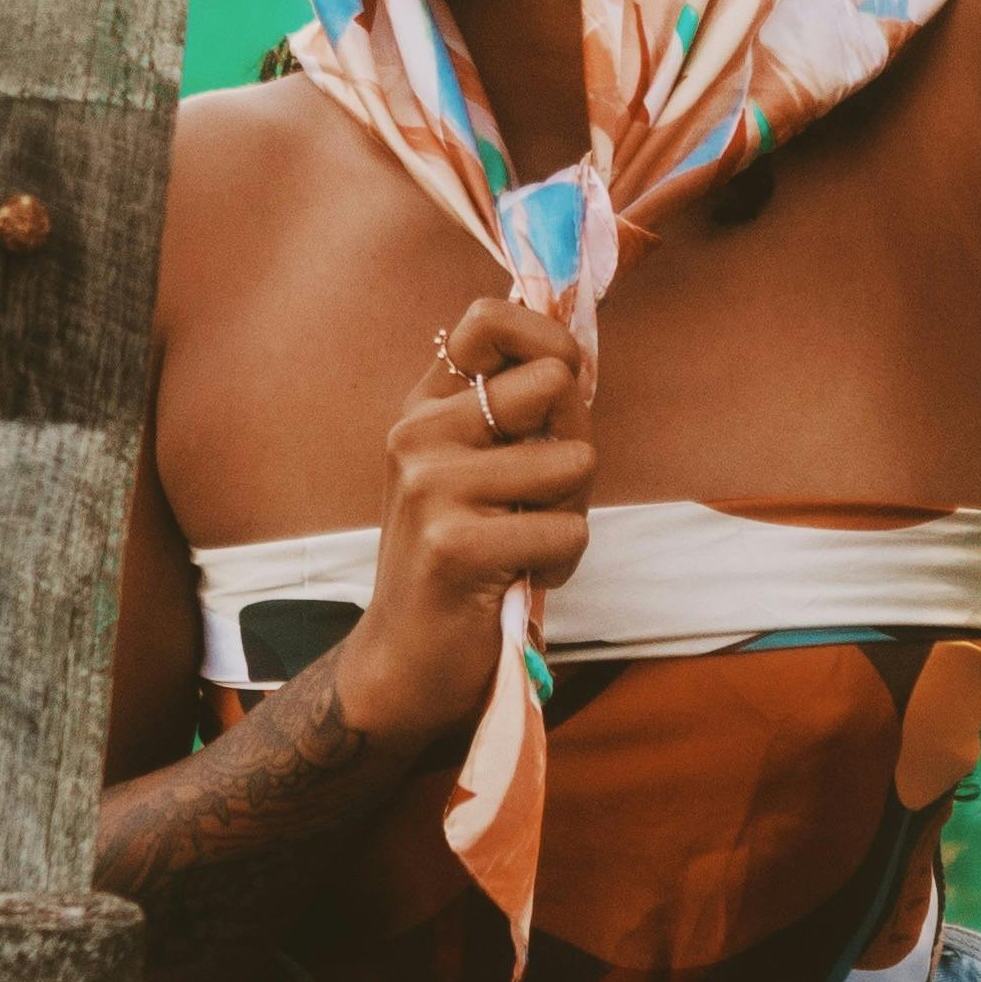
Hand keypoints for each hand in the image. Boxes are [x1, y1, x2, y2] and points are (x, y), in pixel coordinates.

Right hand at [336, 290, 595, 757]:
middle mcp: (417, 434)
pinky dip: (560, 565)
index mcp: (423, 409)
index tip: (562, 385)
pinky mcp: (456, 545)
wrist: (404, 662)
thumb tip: (576, 352)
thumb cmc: (461, 563)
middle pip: (555, 383)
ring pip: (573, 461)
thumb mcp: (475, 473)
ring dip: (570, 515)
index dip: (549, 338)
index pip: (487, 319)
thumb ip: (514, 413)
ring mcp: (430, 487)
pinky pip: (568, 532)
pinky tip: (516, 580)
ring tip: (523, 546)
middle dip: (575, 444)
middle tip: (541, 500)